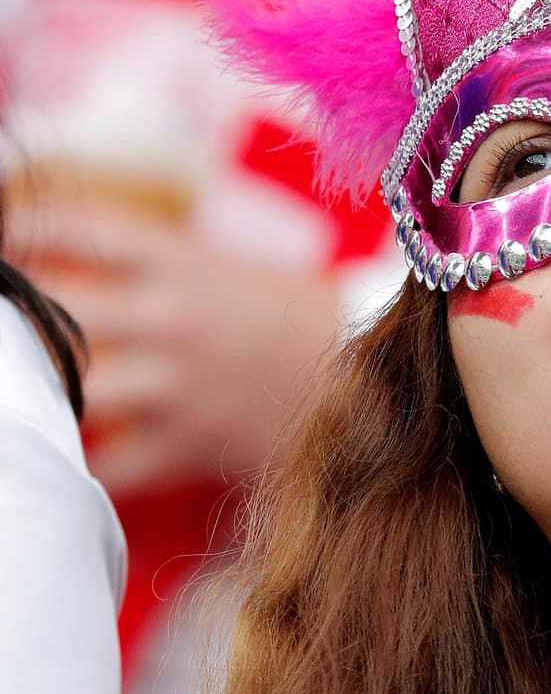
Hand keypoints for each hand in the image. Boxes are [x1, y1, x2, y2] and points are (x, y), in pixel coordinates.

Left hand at [7, 203, 342, 496]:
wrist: (370, 377)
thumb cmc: (290, 319)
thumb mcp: (222, 269)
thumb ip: (147, 266)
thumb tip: (56, 254)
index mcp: (182, 263)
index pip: (81, 228)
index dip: (24, 228)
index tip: (4, 240)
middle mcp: (172, 318)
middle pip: (59, 307)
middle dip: (16, 314)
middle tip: (5, 320)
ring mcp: (177, 384)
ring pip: (73, 387)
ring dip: (37, 388)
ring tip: (19, 387)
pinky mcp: (188, 443)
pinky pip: (108, 465)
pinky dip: (78, 465)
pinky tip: (59, 457)